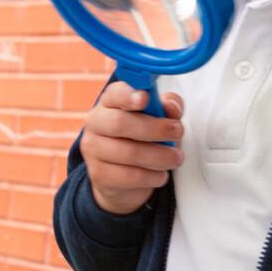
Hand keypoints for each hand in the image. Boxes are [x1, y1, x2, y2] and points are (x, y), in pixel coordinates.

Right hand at [80, 82, 184, 215]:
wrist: (120, 175)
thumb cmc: (142, 138)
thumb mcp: (158, 118)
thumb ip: (168, 107)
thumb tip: (172, 107)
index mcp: (109, 103)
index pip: (114, 94)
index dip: (128, 95)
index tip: (145, 98)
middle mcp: (95, 123)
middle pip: (120, 123)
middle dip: (155, 128)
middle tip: (178, 132)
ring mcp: (93, 150)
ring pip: (129, 153)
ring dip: (160, 156)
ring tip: (175, 158)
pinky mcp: (98, 174)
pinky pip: (131, 176)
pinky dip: (153, 176)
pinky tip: (160, 174)